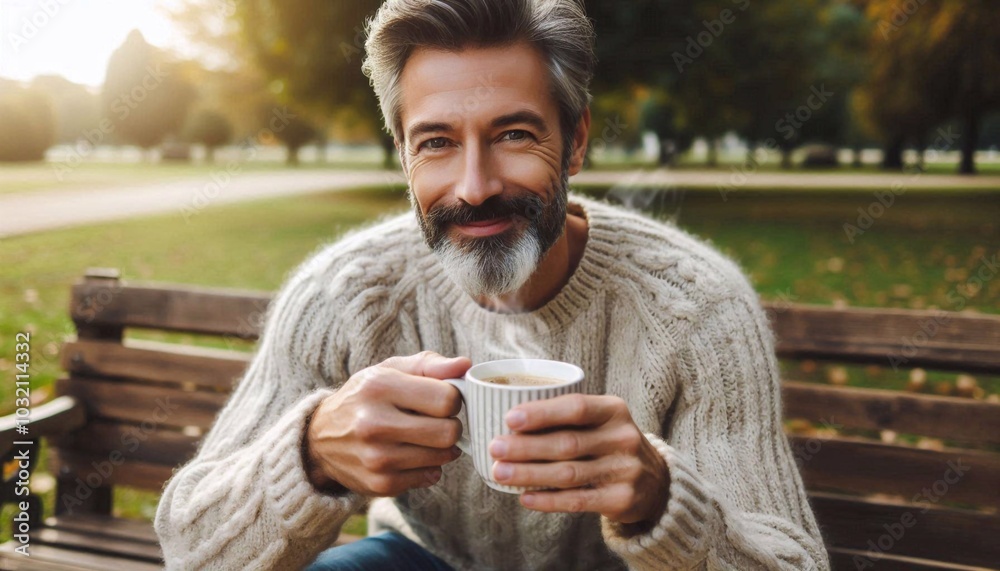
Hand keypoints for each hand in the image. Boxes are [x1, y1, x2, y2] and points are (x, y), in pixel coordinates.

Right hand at [304, 351, 468, 496]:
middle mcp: (374, 424)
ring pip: (442, 457)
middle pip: (449, 432)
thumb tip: (466, 365)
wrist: (320, 439)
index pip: (447, 399)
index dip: (452, 399)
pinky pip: (430, 477)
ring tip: (423, 436)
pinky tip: (411, 454)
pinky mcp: (380, 484)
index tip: (439, 399)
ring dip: (441, 447)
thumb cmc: (366, 396)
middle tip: (436, 421)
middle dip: (450, 425)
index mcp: (379, 387)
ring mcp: (376, 458)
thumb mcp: (390, 370)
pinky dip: (428, 466)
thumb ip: (430, 365)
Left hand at [489, 394, 669, 524]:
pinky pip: (578, 501)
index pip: (576, 407)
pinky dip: (548, 500)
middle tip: (495, 448)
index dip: (542, 413)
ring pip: (568, 474)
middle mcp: (623, 438)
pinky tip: (524, 497)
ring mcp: (625, 470)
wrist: (656, 481)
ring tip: (499, 472)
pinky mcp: (622, 499)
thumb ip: (567, 418)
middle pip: (567, 443)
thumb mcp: (601, 421)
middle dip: (526, 446)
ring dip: (529, 474)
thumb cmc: (610, 443)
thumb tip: (509, 422)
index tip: (509, 418)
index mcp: (614, 410)